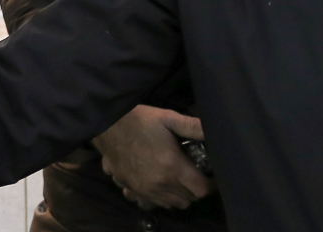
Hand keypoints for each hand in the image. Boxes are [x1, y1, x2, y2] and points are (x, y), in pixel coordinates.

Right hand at [94, 105, 211, 210]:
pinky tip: (161, 184)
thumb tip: (216, 129)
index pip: (201, 189)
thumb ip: (193, 126)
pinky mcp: (132, 190)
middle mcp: (160, 184)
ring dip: (180, 195)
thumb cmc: (140, 120)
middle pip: (189, 200)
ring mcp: (145, 190)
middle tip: (196, 174)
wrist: (106, 125)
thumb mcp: (168, 118)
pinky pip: (154, 204)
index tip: (211, 175)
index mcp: (172, 166)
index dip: (211, 184)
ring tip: (180, 180)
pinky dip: (162, 198)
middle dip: (196, 189)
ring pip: (172, 205)